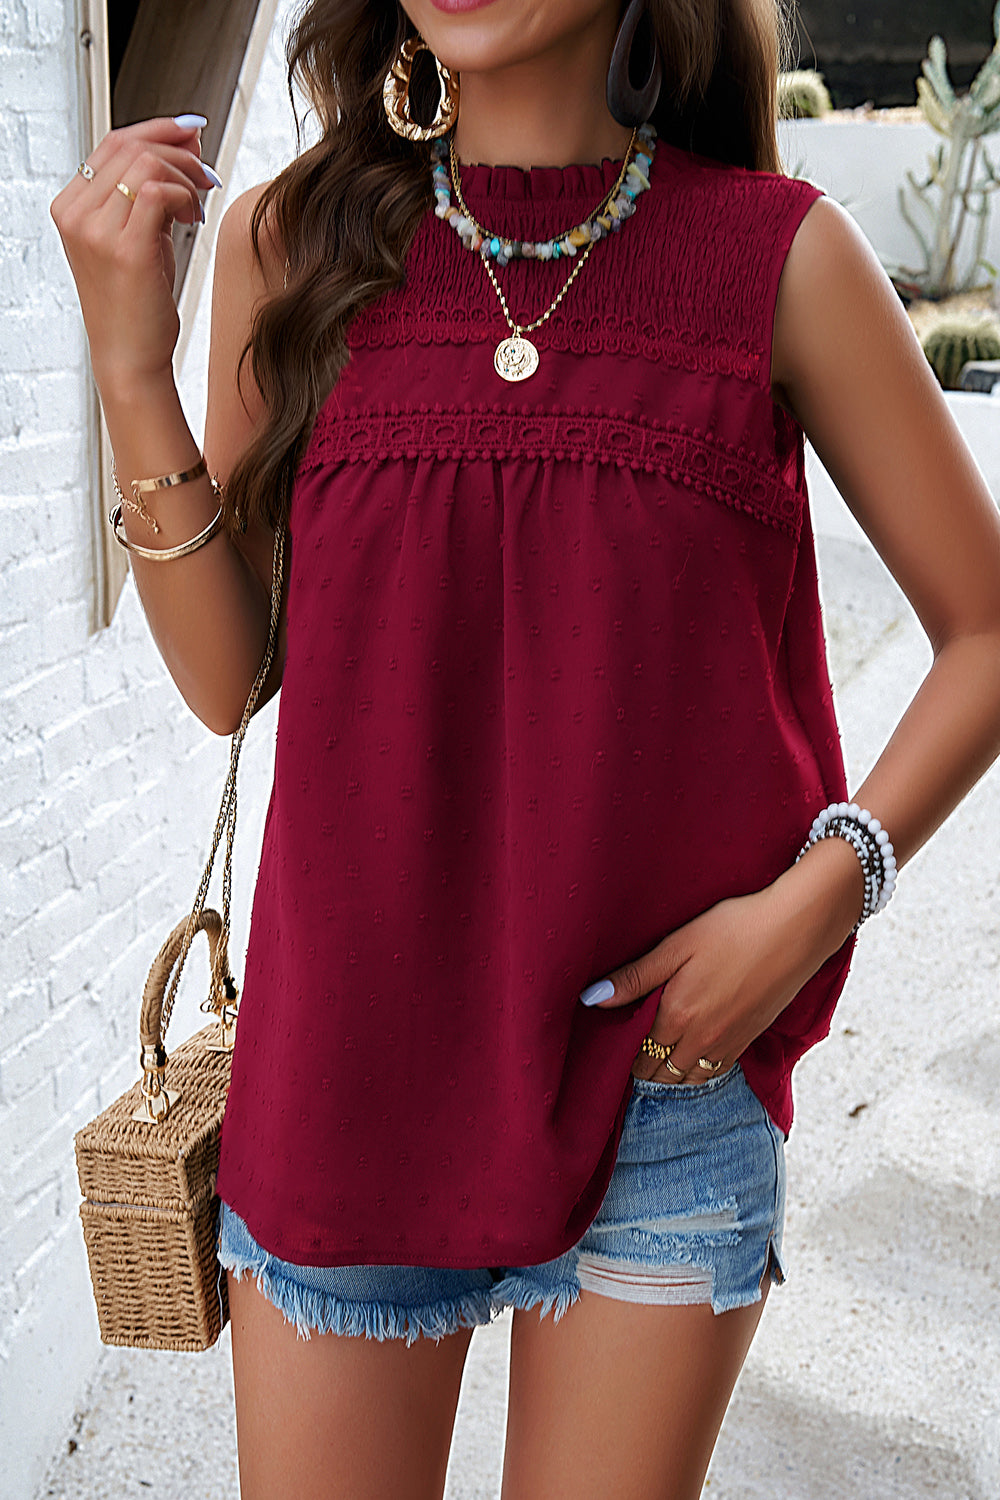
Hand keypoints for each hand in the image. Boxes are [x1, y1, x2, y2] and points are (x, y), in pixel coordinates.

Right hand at [50, 117, 219, 391]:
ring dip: (185, 176)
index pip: (113, 142)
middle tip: (206, 173)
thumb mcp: (140, 236)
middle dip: (178, 150)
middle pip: (130, 145)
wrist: (130, 358)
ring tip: (198, 206)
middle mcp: (76, 214)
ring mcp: (95, 231)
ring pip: (146, 164)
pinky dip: (184, 197)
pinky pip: (158, 192)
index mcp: (71, 206)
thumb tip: (187, 139)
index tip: (192, 133)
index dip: (158, 129)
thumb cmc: (137, 304)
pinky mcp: (124, 249)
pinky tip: (192, 218)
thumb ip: (154, 189)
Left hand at [582, 840, 863, 1084]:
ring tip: (653, 1063)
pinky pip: (714, 1073)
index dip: (621, 1055)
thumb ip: (635, 977)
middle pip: (660, 1073)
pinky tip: (689, 1061)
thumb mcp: (676, 946)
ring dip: (668, 1076)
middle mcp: (700, 1039)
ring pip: (687, 1078)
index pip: (638, 1054)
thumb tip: (590, 999)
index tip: (610, 1051)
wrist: (795, 930)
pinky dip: (696, 1074)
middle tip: (627, 1060)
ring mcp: (728, 1043)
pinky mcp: (749, 1039)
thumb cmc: (734, 929)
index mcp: (676, 1015)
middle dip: (641, 1070)